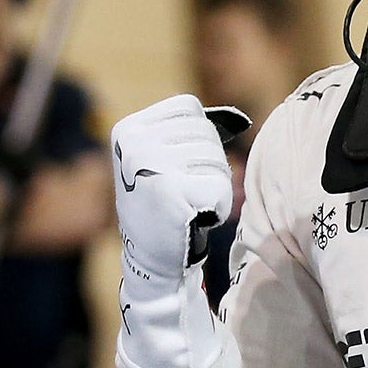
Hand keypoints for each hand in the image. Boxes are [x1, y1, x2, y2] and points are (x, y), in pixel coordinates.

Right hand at [111, 95, 232, 280]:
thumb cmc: (163, 204)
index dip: (199, 135)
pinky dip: (218, 206)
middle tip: (187, 191)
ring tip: (191, 203)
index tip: (182, 164)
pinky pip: (220, 186)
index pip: (188, 107)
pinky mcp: (171, 191)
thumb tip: (239, 120)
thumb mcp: (159, 159)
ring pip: (216, 159)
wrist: (149, 259)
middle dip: (209, 163)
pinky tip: (196, 218)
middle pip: (205, 132)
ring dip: (215, 185)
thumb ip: (186, 132)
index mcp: (128, 129)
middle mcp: (134, 143)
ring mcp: (151, 165)